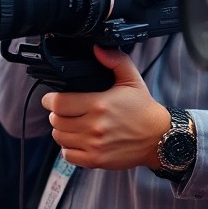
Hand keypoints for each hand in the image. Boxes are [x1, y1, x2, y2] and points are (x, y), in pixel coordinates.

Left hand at [41, 46, 169, 169]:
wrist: (158, 138)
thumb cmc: (143, 109)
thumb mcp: (131, 79)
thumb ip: (114, 60)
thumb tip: (97, 48)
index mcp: (99, 104)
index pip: (59, 103)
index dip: (49, 100)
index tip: (50, 99)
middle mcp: (94, 126)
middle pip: (56, 121)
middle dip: (56, 114)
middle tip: (63, 110)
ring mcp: (94, 145)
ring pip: (60, 138)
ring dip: (60, 130)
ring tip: (69, 124)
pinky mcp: (96, 160)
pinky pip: (68, 155)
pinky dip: (68, 148)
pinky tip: (76, 140)